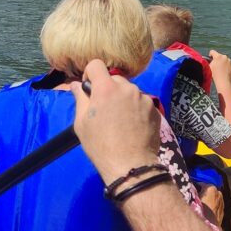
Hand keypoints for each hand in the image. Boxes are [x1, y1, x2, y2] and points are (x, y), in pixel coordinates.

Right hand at [70, 59, 160, 183]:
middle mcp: (127, 88)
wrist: (131, 165)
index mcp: (106, 89)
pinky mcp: (154, 109)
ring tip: (120, 121)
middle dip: (108, 90)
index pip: (96, 65)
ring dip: (123, 99)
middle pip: (114, 79)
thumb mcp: (82, 123)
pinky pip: (141, 103)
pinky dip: (136, 109)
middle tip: (105, 110)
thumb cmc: (101, 146)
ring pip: (129, 91)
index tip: (90, 89)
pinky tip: (132, 126)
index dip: (90, 74)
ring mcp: (143, 98)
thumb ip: (80, 99)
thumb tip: (76, 85)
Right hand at [208, 50, 230, 87]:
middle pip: (219, 56)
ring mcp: (229, 61)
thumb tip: (207, 60)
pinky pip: (228, 63)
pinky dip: (226, 65)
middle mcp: (225, 57)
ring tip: (220, 69)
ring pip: (224, 59)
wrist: (223, 81)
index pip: (212, 51)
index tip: (210, 59)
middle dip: (216, 59)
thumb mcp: (208, 67)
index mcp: (218, 56)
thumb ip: (208, 61)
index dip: (210, 55)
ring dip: (221, 62)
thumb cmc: (214, 74)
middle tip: (215, 66)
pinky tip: (224, 71)